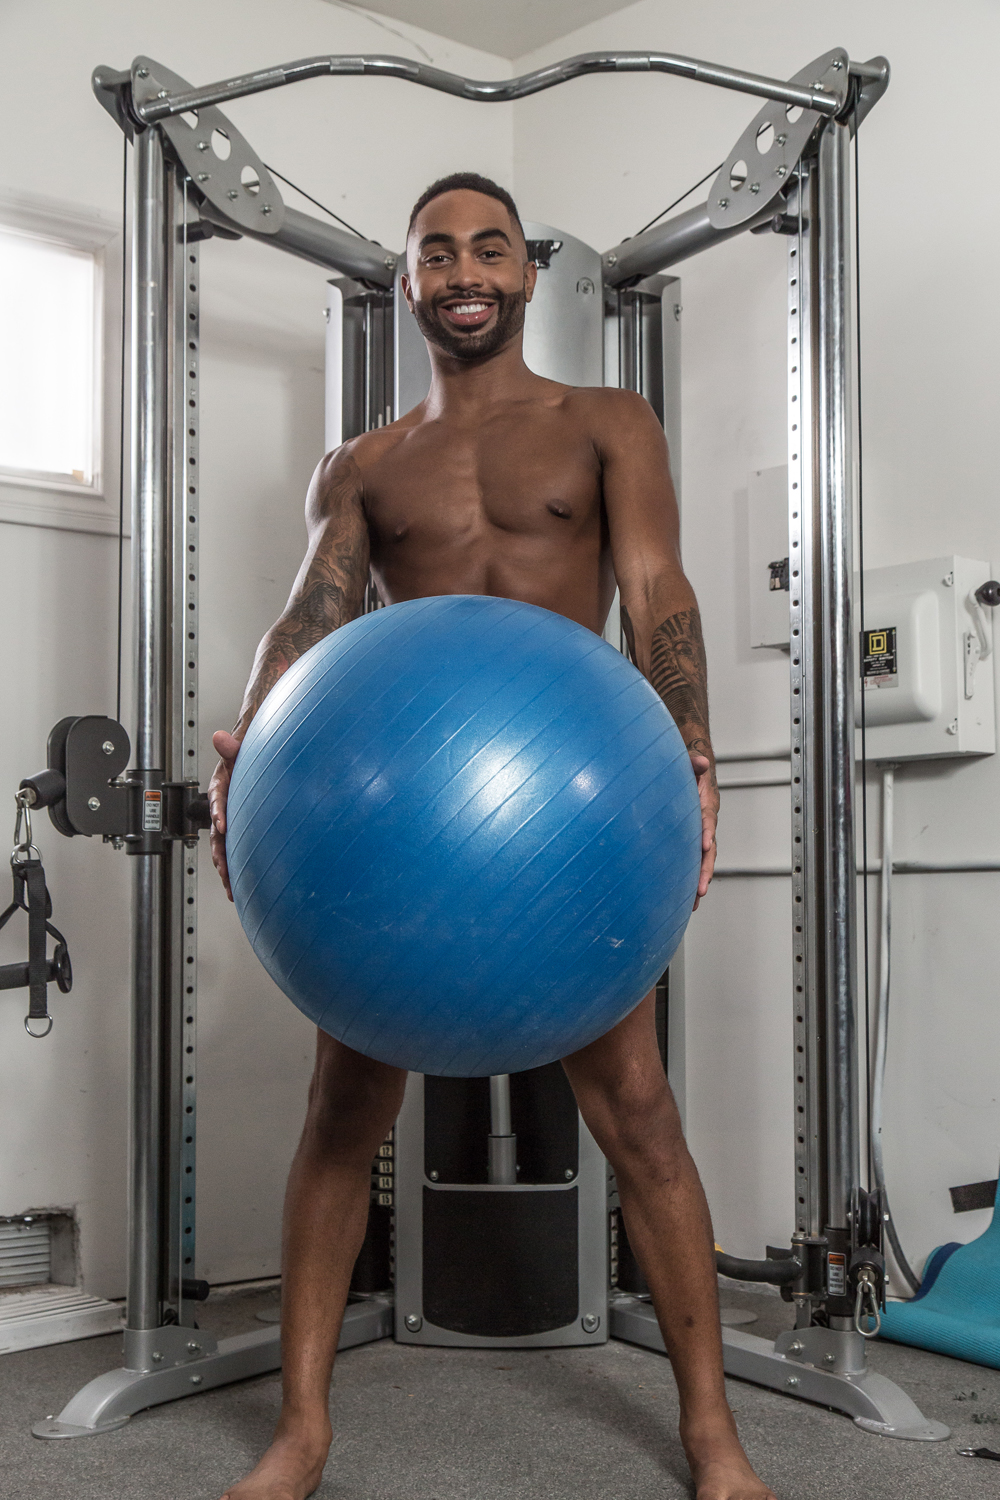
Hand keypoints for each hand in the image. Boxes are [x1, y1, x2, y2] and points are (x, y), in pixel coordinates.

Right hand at [209, 730, 241, 901]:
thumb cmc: (245, 752)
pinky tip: (244, 883)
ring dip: (227, 867)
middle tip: (225, 871)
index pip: (217, 799)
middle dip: (220, 854)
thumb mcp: (239, 747)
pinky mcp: (240, 827)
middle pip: (217, 832)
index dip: (218, 812)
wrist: (253, 753)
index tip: (222, 825)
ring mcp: (231, 817)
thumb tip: (220, 737)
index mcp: (220, 785)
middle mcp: (222, 804)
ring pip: (225, 846)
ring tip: (231, 888)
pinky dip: (238, 865)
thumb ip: (231, 745)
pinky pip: (237, 847)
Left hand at [689, 752, 717, 910]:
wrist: (690, 775)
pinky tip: (683, 898)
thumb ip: (693, 763)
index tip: (705, 844)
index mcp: (706, 805)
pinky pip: (691, 862)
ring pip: (702, 861)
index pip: (707, 820)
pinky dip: (689, 879)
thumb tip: (700, 761)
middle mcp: (706, 824)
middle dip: (705, 869)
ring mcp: (699, 835)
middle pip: (709, 850)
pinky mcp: (689, 842)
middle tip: (701, 888)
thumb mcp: (689, 764)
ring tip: (694, 902)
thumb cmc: (688, 771)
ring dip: (699, 880)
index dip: (707, 832)